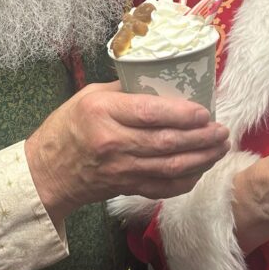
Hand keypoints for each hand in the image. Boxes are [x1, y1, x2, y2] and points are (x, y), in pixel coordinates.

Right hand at [25, 81, 229, 224]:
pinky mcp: (126, 187)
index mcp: (103, 113)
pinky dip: (186, 181)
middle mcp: (113, 142)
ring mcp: (121, 169)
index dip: (182, 114)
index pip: (150, 113)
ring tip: (220, 148)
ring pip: (171, 167)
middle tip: (222, 131)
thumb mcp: (90, 96)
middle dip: (201, 138)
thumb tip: (163, 81)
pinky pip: (163, 188)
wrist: (47, 171)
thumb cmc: (68, 127)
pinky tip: (201, 169)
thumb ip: (126, 90)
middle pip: (167, 142)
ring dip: (201, 159)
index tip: (205, 112)